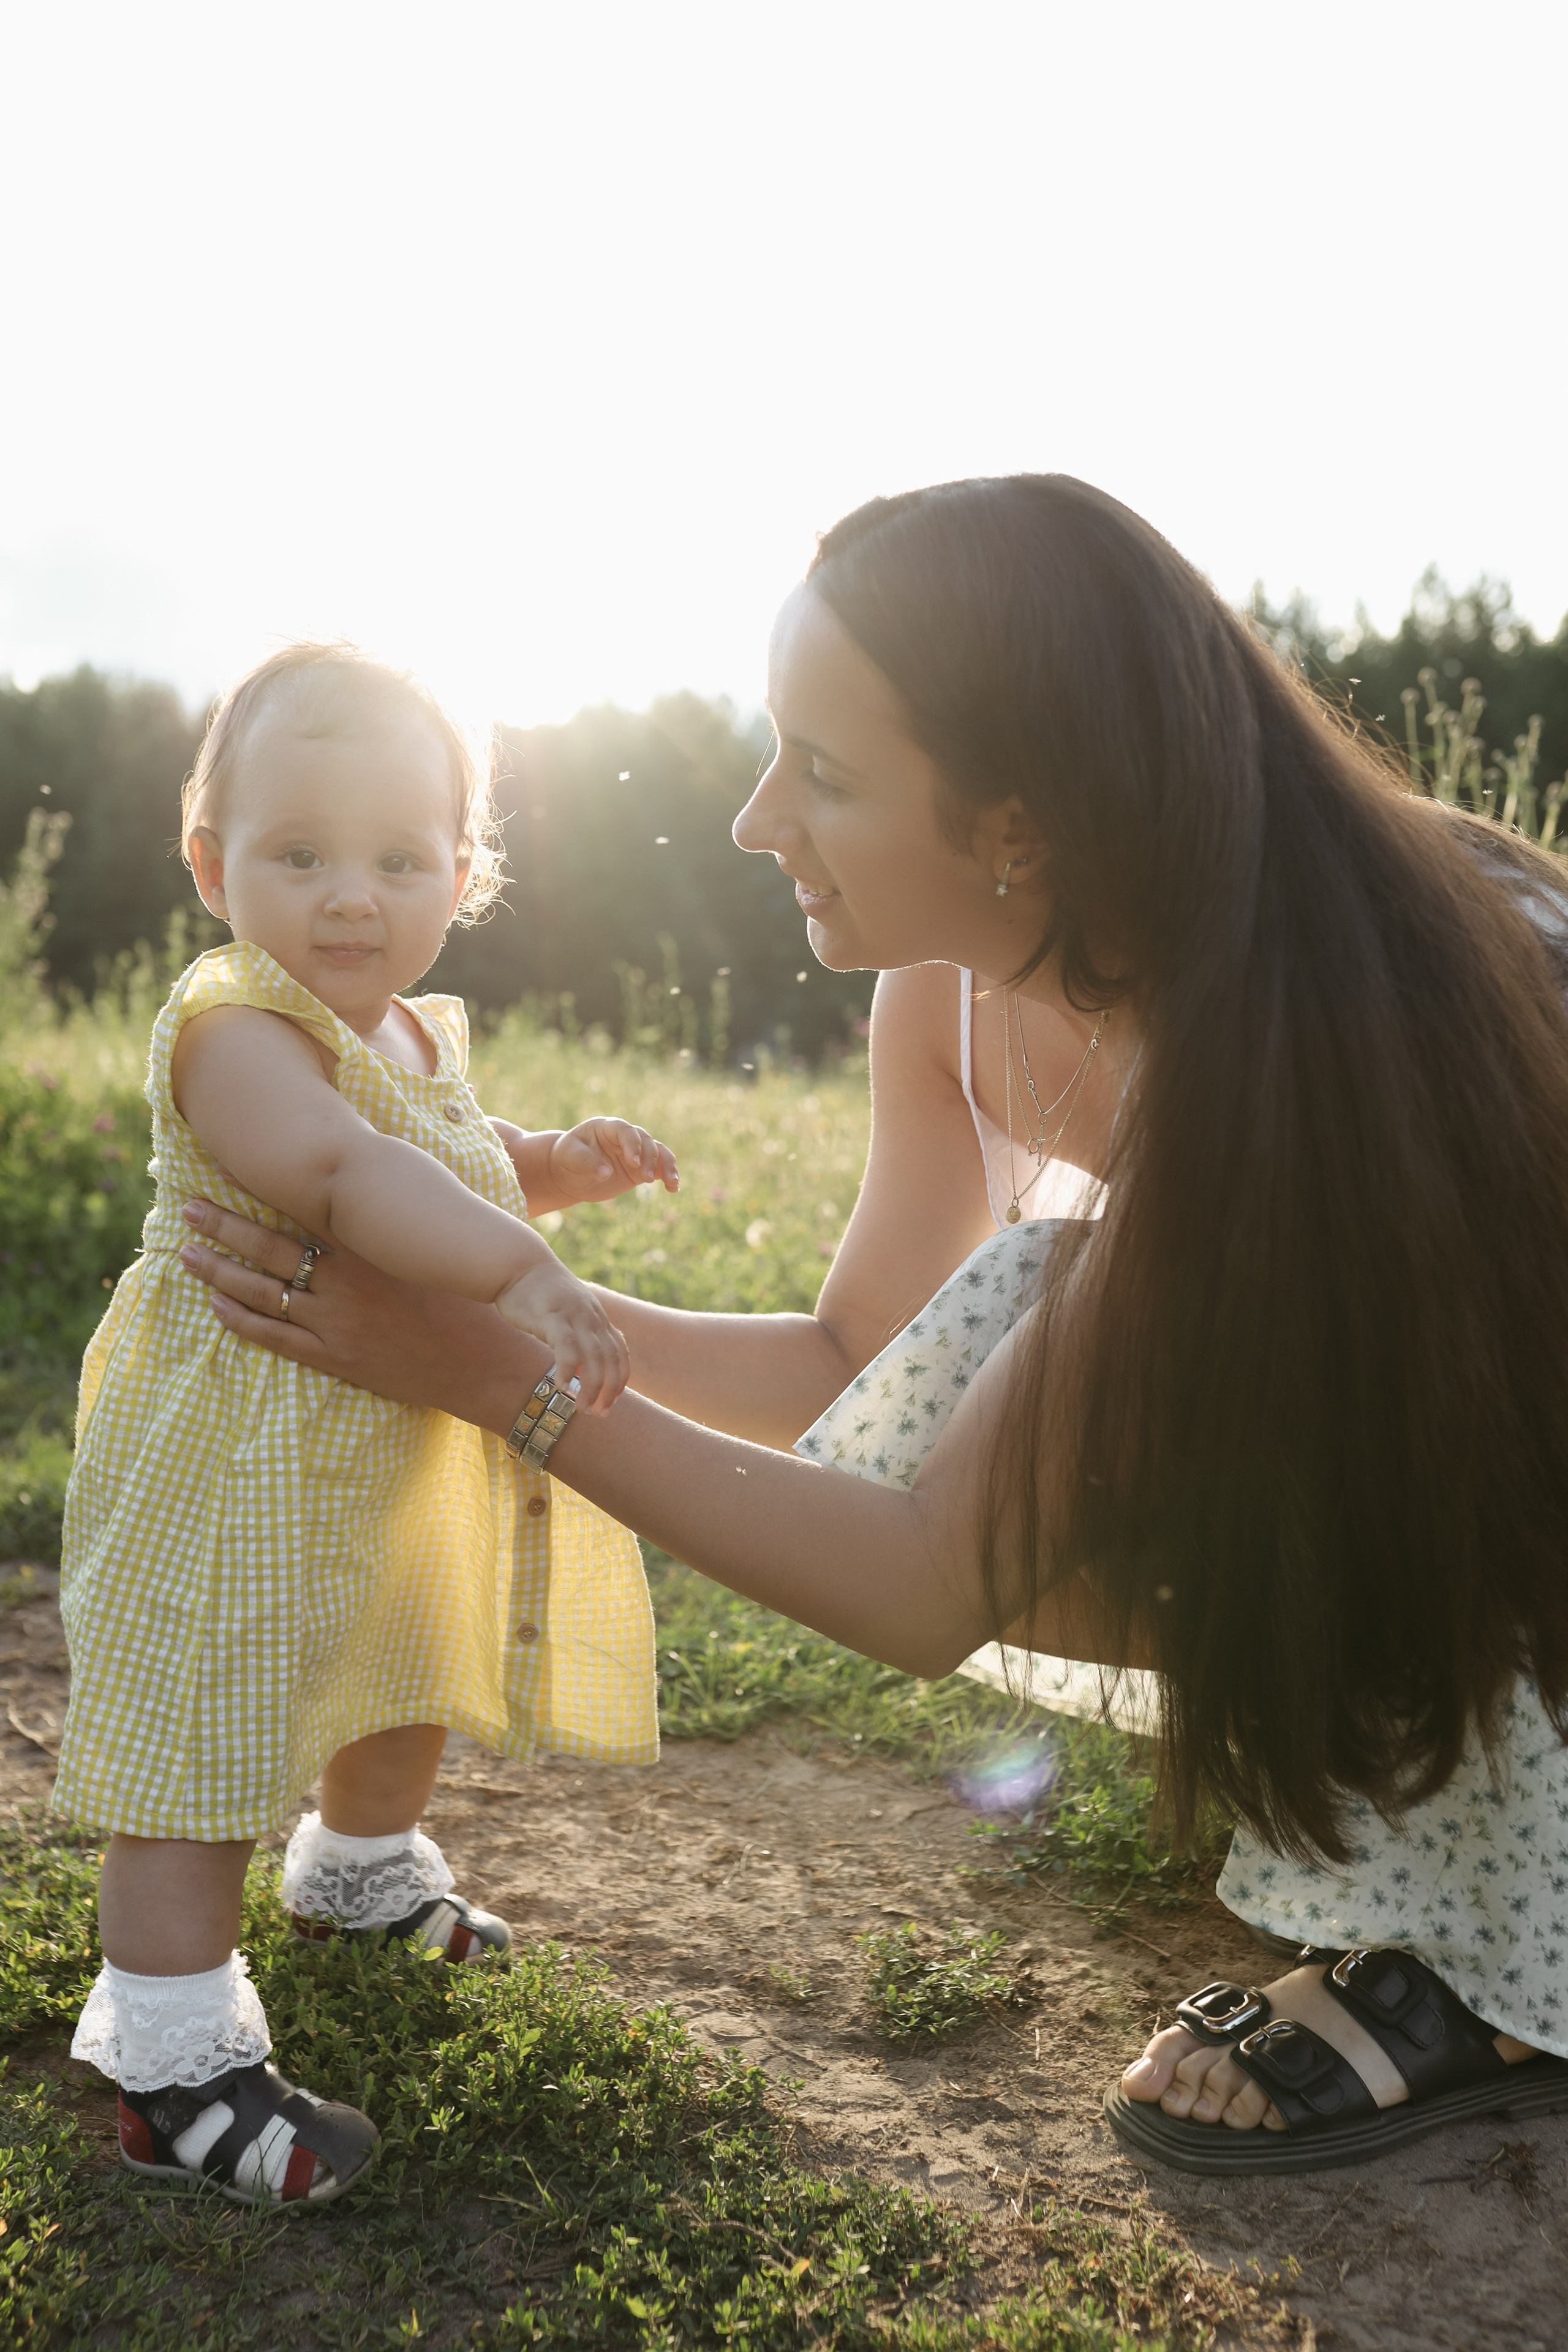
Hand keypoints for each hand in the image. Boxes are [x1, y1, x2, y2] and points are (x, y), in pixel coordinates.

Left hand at [175, 1197, 545, 1430]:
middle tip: (187, 1208)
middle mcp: (347, 1283)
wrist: (490, 1365)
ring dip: (221, 1273)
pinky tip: (217, 1307)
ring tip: (188, 1254)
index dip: (261, 1191)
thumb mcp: (434, 1249)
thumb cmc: (473, 1300)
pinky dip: (244, 1322)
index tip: (227, 1168)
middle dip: (224, 1227)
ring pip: (264, 1294)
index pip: (303, 1210)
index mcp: (371, 1248)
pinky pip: (278, 1338)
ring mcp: (338, 1324)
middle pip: (269, 1250)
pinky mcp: (339, 1358)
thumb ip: (395, 1224)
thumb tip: (369, 1191)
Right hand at [494, 1263, 629, 1411]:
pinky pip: (567, 1347)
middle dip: (609, 1390)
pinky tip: (562, 1387)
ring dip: (591, 1387)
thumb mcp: (567, 1313)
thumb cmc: (538, 1293)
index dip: (620, 1380)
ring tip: (582, 1409)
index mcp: (596, 1318)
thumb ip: (578, 1334)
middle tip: (599, 1414)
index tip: (612, 1402)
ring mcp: (573, 1315)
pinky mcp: (551, 1316)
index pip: (620, 1353)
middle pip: (611, 1359)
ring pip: (593, 1357)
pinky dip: (568, 1370)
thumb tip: (580, 1364)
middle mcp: (591, 1317)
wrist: (518, 1265)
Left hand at [548, 1118, 678, 1204]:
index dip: (632, 1144)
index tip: (633, 1162)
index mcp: (607, 1128)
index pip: (625, 1131)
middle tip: (645, 1179)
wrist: (570, 1173)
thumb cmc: (567, 1159)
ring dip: (666, 1166)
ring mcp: (635, 1152)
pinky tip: (673, 1188)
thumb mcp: (570, 1157)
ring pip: (658, 1153)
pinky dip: (668, 1176)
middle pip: (646, 1141)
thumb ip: (587, 1162)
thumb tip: (606, 1172)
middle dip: (649, 1158)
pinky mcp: (640, 1169)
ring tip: (671, 1182)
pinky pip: (659, 1168)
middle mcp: (625, 1137)